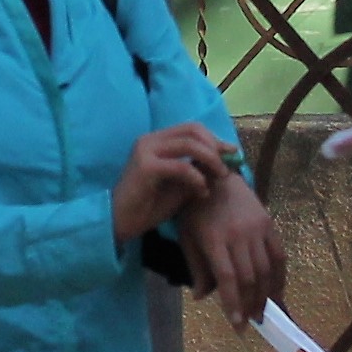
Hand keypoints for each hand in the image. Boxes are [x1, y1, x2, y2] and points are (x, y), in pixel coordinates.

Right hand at [112, 126, 220, 243]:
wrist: (118, 223)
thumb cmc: (147, 206)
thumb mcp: (179, 187)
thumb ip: (197, 172)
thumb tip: (224, 165)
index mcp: (157, 141)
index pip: (192, 129)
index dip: (215, 139)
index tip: (233, 154)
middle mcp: (150, 140)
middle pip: (193, 130)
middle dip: (216, 147)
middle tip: (228, 167)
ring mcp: (146, 150)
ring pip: (190, 144)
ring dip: (211, 160)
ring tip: (220, 177)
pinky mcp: (146, 166)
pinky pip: (181, 166)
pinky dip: (197, 178)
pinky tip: (202, 191)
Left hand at [175, 172, 285, 319]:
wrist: (215, 175)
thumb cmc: (195, 208)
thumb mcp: (187, 236)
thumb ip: (196, 267)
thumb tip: (201, 297)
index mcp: (214, 239)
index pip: (228, 278)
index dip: (233, 304)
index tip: (237, 325)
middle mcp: (238, 235)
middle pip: (249, 277)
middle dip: (250, 304)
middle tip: (251, 322)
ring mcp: (257, 228)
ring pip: (266, 269)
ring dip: (266, 295)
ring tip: (262, 312)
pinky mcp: (269, 224)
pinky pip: (279, 255)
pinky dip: (280, 276)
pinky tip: (278, 292)